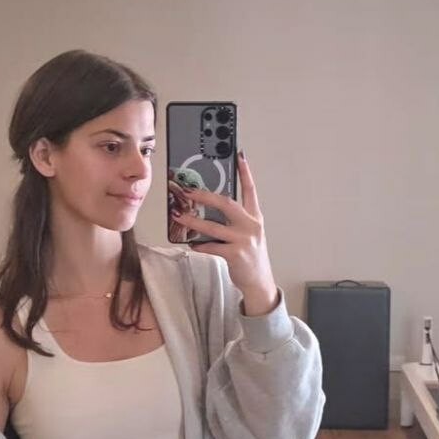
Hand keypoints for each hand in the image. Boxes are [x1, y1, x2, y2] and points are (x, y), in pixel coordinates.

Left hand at [170, 154, 276, 308]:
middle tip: (188, 190)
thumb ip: (235, 221)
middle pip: (227, 204)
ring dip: (194, 221)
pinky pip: (212, 247)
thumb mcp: (248, 234)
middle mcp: (251, 225)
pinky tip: (191, 244)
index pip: (251, 190)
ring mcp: (243, 240)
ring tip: (179, 216)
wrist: (259, 282)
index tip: (239, 156)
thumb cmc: (250, 257)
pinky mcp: (235, 254)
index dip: (245, 173)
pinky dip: (200, 245)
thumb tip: (211, 210)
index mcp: (255, 217)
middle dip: (205, 196)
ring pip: (214, 227)